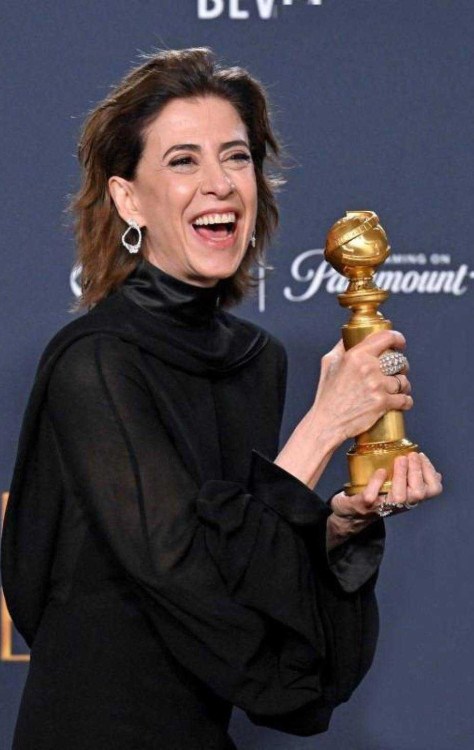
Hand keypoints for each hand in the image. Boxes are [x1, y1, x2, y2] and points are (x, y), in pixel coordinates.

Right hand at [311, 330, 412, 446]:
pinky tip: (402, 401)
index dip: (397, 339)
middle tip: (396, 372)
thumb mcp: (329, 363)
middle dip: (401, 367)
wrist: (327, 422)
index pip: (386, 338)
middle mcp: (369, 368)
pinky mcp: (383, 403)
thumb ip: (342, 347)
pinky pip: (405, 399)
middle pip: (399, 361)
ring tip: (396, 389)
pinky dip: (406, 401)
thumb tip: (352, 337)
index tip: (399, 344)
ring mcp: (377, 386)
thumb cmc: (327, 395)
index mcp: (356, 355)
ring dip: (403, 386)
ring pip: (403, 381)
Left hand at [326, 452, 442, 549]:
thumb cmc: (375, 496)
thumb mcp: (396, 488)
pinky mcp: (363, 505)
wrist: (348, 514)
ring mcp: (381, 506)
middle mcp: (399, 505)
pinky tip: (380, 471)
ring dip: (401, 475)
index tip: (421, 455)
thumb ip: (412, 481)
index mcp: (409, 498)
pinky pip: (372, 495)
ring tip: (399, 459)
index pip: (432, 490)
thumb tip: (436, 473)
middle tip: (410, 455)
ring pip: (399, 497)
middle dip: (416, 471)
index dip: (431, 472)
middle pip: (418, 494)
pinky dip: (377, 482)